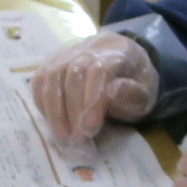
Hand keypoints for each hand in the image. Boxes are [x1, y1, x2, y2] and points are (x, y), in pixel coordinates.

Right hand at [30, 30, 157, 143]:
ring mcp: (67, 53)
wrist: (123, 61)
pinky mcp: (52, 62)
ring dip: (55, 110)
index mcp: (117, 52)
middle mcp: (88, 47)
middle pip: (73, 72)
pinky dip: (42, 103)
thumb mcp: (146, 92)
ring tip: (63, 136)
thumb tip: (111, 92)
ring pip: (52, 75)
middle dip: (74, 109)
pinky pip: (39, 80)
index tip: (91, 128)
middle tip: (79, 138)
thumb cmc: (134, 83)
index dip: (93, 99)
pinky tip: (53, 122)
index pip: (99, 70)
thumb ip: (133, 93)